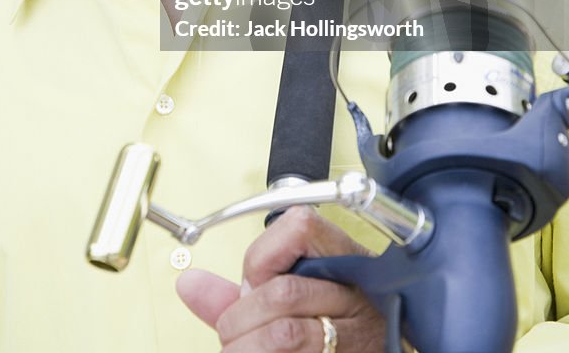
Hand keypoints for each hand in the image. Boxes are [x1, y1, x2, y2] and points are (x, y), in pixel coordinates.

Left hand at [176, 206, 385, 351]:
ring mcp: (360, 333)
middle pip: (283, 291)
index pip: (298, 227)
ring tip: (239, 352)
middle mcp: (356, 294)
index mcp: (342, 257)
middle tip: (231, 335)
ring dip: (247, 348)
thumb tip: (188, 284)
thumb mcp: (291, 299)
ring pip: (287, 333)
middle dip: (241, 317)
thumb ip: (239, 295)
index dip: (262, 259)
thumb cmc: (333, 324)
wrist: (380, 350)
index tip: (253, 283)